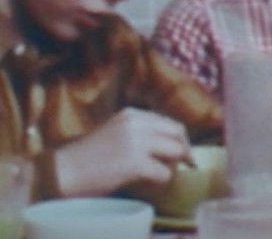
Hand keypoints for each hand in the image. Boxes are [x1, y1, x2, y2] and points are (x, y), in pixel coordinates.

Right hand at [54, 107, 189, 196]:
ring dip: (170, 166)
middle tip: (179, 165)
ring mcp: (136, 142)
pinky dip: (158, 182)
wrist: (60, 172)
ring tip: (154, 175)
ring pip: (176, 152)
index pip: (170, 123)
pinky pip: (164, 174)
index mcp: (132, 114)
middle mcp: (137, 123)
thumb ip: (140, 133)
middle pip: (179, 133)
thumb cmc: (85, 157)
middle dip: (182, 151)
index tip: (179, 154)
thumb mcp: (115, 133)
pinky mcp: (135, 162)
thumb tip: (170, 144)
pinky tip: (144, 184)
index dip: (178, 140)